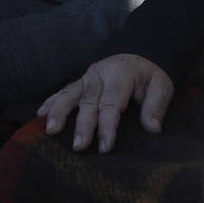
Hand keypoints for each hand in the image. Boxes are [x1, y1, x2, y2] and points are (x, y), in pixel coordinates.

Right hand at [38, 53, 173, 153]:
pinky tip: (41, 114)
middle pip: (90, 100)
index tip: (105, 147)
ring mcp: (88, 76)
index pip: (113, 102)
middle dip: (83, 124)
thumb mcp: (162, 86)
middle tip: (79, 146)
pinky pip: (64, 90)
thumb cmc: (150, 76)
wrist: (140, 54)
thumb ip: (156, 106)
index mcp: (122, 73)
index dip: (108, 125)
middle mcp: (101, 73)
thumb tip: (152, 128)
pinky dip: (52, 101)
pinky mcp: (81, 80)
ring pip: (71, 93)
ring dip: (59, 111)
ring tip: (51, 130)